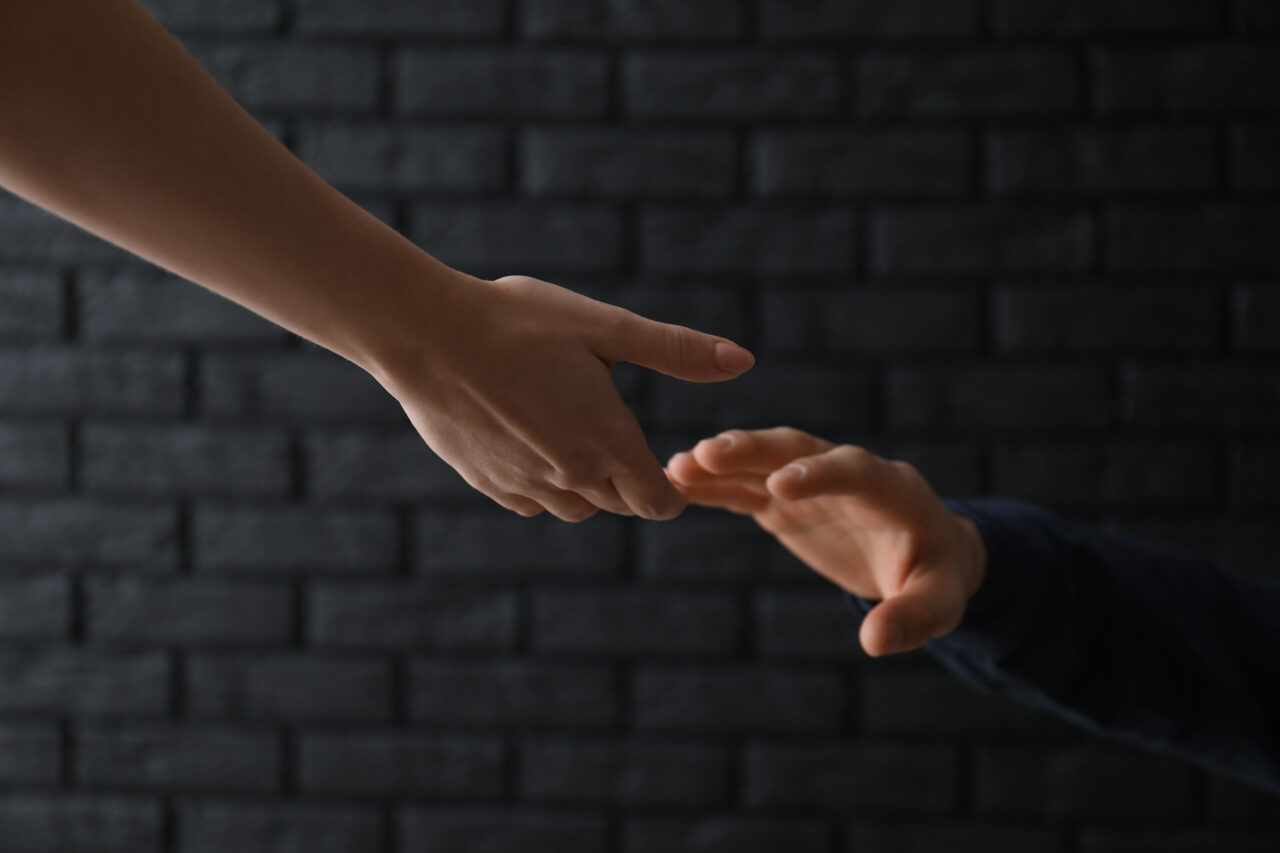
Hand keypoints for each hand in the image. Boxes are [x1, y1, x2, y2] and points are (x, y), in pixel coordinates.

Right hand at [376, 274, 754, 521]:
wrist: (426, 333)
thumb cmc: (520, 321)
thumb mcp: (607, 328)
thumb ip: (677, 351)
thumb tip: (745, 360)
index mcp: (609, 445)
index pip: (661, 502)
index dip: (673, 487)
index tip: (670, 463)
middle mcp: (571, 480)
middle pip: (621, 504)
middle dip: (630, 478)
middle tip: (618, 432)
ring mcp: (525, 487)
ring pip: (576, 507)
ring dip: (587, 483)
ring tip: (575, 430)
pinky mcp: (485, 483)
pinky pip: (530, 501)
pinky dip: (541, 482)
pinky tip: (531, 438)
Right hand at [666, 427, 985, 655]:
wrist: (925, 553)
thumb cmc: (937, 576)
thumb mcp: (939, 603)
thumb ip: (911, 618)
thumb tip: (874, 642)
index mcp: (890, 488)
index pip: (853, 470)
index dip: (818, 474)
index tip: (779, 486)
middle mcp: (845, 472)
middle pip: (797, 449)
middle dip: (754, 451)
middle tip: (706, 454)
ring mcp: (810, 482)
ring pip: (762, 462)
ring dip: (721, 461)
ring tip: (676, 466)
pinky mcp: (784, 500)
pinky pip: (744, 488)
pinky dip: (712, 485)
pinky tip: (673, 483)